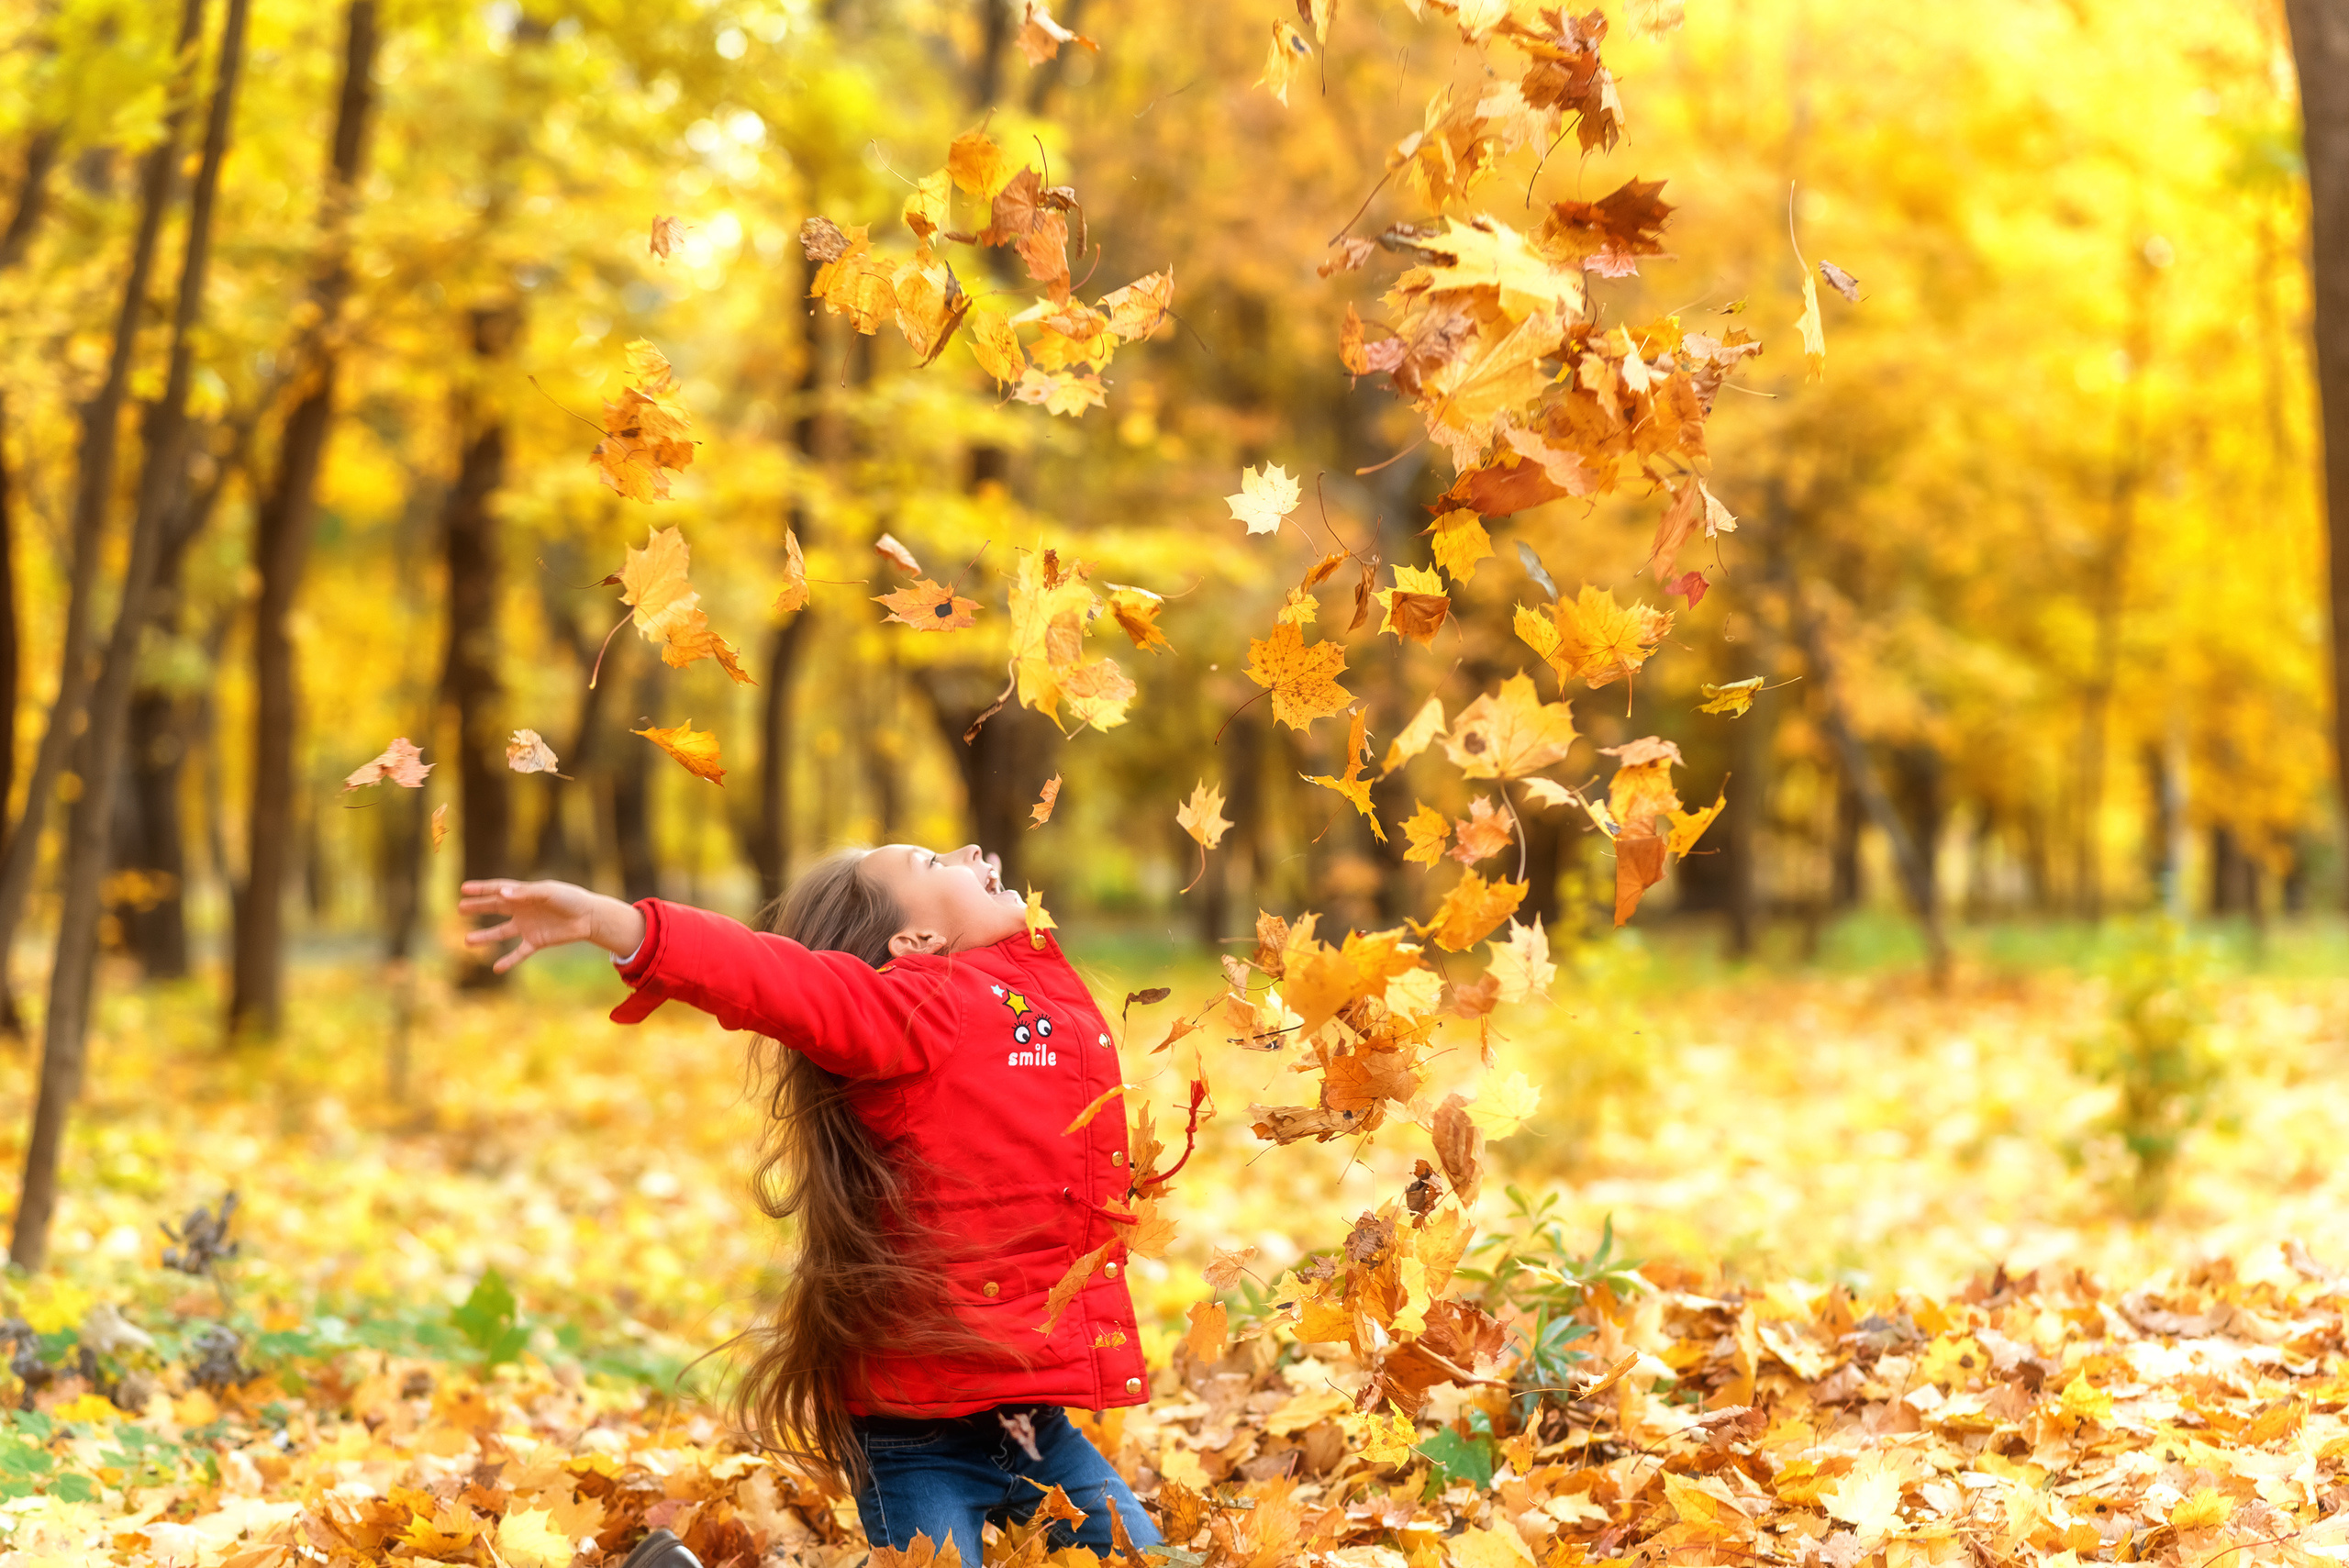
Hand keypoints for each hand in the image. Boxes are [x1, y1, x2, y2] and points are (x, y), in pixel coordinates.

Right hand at [457, 880, 645, 973]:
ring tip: (467, 941)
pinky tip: (496, 968)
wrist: (589, 917)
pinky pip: (519, 953)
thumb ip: (525, 893)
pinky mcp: (537, 941)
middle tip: (460, 908)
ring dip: (485, 936)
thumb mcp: (548, 892)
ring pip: (501, 933)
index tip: (463, 889)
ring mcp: (528, 926)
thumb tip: (501, 895)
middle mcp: (523, 909)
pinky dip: (509, 961)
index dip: (481, 889)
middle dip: (478, 907)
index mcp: (524, 894)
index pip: (498, 890)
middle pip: (495, 908)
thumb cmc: (570, 899)